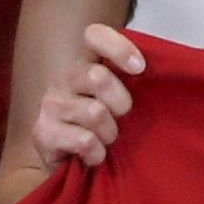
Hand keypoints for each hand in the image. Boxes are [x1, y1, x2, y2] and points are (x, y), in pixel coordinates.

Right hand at [27, 24, 143, 171]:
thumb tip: (161, 70)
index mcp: (84, 63)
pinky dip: (97, 153)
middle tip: (122, 117)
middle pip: (98, 77)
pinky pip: (84, 140)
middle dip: (120, 102)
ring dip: (110, 133)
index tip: (140, 68)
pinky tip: (93, 155)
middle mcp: (62, 79)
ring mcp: (50, 105)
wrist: (68, 167)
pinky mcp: (42, 133)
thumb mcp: (117, 101)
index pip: (94, 36)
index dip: (118, 47)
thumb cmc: (101, 129)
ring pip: (95, 113)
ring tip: (105, 140)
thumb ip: (132, 82)